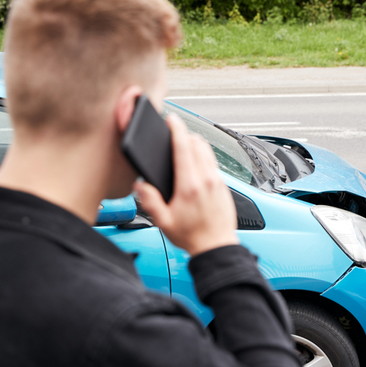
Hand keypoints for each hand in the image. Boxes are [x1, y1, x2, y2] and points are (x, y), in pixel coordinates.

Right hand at [135, 114, 238, 255]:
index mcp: (190, 186)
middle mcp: (206, 180)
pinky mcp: (224, 186)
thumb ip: (150, 202)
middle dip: (185, 135)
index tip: (172, 120)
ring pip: (208, 151)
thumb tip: (141, 185)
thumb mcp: (163, 222)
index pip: (184, 148)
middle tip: (174, 134)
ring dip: (196, 144)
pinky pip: (214, 163)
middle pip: (198, 144)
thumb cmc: (191, 236)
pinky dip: (204, 157)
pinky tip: (196, 165)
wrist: (217, 246)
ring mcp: (218, 182)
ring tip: (184, 146)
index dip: (177, 130)